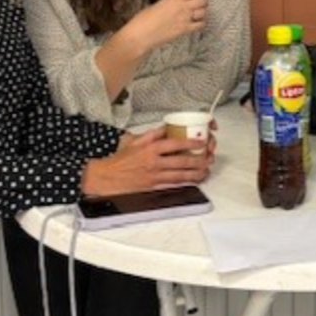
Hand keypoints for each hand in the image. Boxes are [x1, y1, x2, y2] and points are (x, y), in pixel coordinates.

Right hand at [81, 126, 212, 195]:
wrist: (106, 177)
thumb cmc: (120, 159)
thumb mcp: (135, 140)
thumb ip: (153, 134)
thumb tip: (168, 128)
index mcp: (150, 148)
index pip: (175, 144)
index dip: (191, 143)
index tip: (201, 142)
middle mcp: (153, 162)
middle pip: (181, 161)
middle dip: (198, 160)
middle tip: (208, 158)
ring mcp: (154, 176)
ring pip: (180, 175)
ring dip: (196, 173)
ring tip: (205, 170)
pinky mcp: (153, 187)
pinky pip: (173, 184)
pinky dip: (185, 182)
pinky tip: (193, 180)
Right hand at [123, 0, 207, 54]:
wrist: (142, 34)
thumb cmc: (144, 18)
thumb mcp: (157, 3)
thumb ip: (169, 0)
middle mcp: (183, 6)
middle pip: (203, 0)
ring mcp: (185, 18)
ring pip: (204, 11)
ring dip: (203, 10)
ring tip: (199, 10)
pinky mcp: (185, 30)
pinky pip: (200, 25)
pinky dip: (201, 22)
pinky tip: (197, 22)